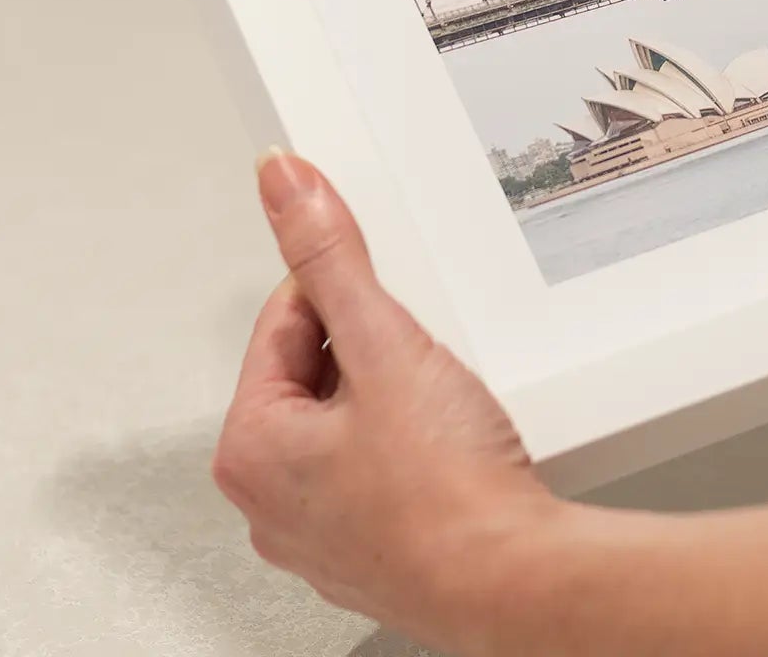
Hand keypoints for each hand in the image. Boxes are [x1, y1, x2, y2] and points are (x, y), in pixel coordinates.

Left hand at [214, 151, 767, 655]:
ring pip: (355, 424)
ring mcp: (323, 536)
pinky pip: (386, 472)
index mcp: (251, 448)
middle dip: (375, 353)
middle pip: (319, 373)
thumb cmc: (446, 495)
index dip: (346, 294)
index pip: (286, 320)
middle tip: (424, 366)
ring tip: (444, 414)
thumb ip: (331, 256)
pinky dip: (418, 453)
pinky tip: (453, 454)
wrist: (516, 580)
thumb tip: (286, 187)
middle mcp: (272, 504)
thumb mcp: (385, 344)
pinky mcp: (376, 553)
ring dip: (398, 402)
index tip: (390, 299)